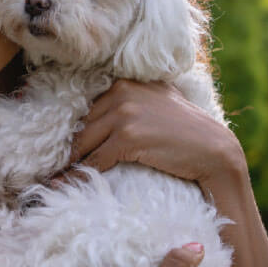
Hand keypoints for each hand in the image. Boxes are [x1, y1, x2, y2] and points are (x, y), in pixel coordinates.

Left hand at [71, 80, 244, 187]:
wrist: (214, 149)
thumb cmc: (187, 131)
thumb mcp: (157, 101)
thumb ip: (132, 99)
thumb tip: (102, 112)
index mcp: (125, 82)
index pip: (89, 110)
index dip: (77, 134)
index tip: (63, 152)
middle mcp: (121, 92)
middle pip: (82, 127)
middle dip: (70, 150)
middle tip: (54, 169)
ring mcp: (124, 113)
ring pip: (84, 144)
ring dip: (71, 165)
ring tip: (58, 180)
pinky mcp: (127, 137)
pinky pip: (96, 159)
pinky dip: (83, 174)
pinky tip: (73, 184)